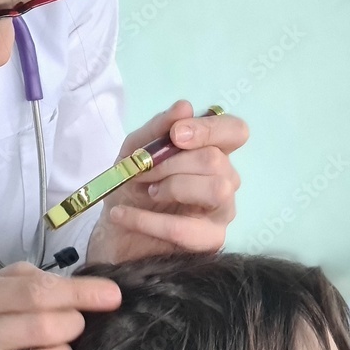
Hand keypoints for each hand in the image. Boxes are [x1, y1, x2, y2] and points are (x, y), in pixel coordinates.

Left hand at [85, 100, 246, 264]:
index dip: (210, 129)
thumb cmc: (132, 188)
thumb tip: (185, 107)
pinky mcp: (209, 242)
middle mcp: (225, 180)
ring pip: (217, 189)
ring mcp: (222, 213)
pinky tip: (122, 214)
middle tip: (143, 171)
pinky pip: (185, 229)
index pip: (235, 132)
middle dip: (173, 163)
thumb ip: (157, 130)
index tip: (176, 135)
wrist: (114, 233)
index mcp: (213, 153)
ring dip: (173, 186)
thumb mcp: (134, 151)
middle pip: (217, 160)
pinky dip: (148, 220)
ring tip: (146, 191)